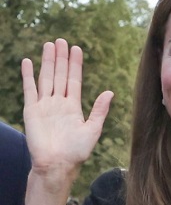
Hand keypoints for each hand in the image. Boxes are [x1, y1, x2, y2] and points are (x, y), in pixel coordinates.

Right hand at [21, 39, 112, 204]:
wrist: (57, 164)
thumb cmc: (76, 151)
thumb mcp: (93, 129)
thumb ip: (100, 110)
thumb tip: (110, 92)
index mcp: (73, 106)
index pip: (74, 80)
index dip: (75, 65)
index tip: (77, 49)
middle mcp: (58, 103)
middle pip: (60, 75)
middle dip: (61, 58)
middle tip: (61, 40)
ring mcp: (44, 105)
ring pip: (46, 78)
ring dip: (47, 62)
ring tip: (48, 45)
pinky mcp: (31, 110)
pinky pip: (29, 89)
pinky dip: (28, 75)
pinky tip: (28, 62)